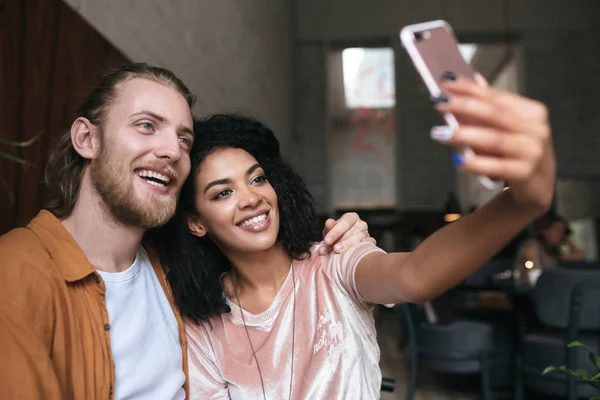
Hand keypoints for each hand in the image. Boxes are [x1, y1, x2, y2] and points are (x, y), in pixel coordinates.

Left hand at [319, 212, 375, 254]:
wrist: (342, 247)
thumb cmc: (336, 237)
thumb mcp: (330, 231)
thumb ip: (329, 227)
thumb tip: (329, 222)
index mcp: (351, 217)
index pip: (345, 222)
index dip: (336, 232)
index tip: (327, 241)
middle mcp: (361, 224)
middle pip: (353, 231)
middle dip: (341, 241)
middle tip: (334, 249)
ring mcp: (367, 233)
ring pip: (360, 238)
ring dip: (349, 245)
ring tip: (339, 252)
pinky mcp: (371, 242)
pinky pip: (371, 243)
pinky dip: (366, 245)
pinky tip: (357, 249)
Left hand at [430, 73, 555, 214]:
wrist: (538, 186)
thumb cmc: (517, 152)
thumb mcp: (507, 129)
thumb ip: (489, 109)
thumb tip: (468, 84)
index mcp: (532, 112)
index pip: (496, 96)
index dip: (470, 88)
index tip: (446, 82)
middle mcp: (536, 130)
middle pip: (495, 114)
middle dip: (464, 107)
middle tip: (438, 105)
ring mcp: (533, 152)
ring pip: (494, 139)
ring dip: (464, 135)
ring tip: (440, 133)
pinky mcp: (525, 173)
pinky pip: (495, 166)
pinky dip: (475, 163)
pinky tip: (457, 160)